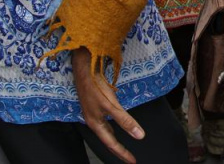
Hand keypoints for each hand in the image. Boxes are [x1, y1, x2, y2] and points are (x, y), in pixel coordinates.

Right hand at [73, 47, 142, 163]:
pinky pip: (105, 122)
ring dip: (115, 140)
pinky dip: (113, 128)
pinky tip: (116, 126)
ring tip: (124, 148)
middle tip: (130, 159)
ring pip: (106, 132)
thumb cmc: (96, 87)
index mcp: (96, 124)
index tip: (132, 161)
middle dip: (119, 150)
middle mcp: (94, 121)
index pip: (112, 144)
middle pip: (108, 140)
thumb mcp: (111, 106)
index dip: (122, 153)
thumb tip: (139, 136)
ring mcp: (93, 113)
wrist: (84, 68)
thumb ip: (125, 121)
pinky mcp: (95, 105)